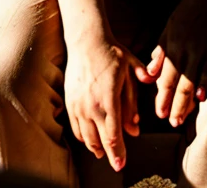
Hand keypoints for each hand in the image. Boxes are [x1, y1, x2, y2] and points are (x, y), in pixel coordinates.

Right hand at [64, 35, 144, 171]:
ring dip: (96, 147)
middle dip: (109, 155)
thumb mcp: (131, 70)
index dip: (118, 152)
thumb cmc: (112, 53)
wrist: (87, 41)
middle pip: (99, 140)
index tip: (122, 164)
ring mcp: (78, 105)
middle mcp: (91, 105)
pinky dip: (84, 137)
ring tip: (104, 153)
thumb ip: (133, 99)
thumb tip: (136, 127)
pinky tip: (91, 139)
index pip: (113, 134)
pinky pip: (76, 128)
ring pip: (86, 137)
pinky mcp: (70, 102)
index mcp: (109, 98)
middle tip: (117, 165)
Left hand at [141, 0, 206, 126]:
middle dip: (172, 104)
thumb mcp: (170, 27)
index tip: (158, 114)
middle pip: (176, 81)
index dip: (160, 96)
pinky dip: (205, 82)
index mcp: (170, 43)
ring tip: (182, 117)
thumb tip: (151, 74)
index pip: (163, 76)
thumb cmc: (189, 8)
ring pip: (191, 79)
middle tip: (170, 122)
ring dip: (186, 100)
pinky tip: (202, 98)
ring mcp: (200, 46)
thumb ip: (161, 51)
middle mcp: (183, 47)